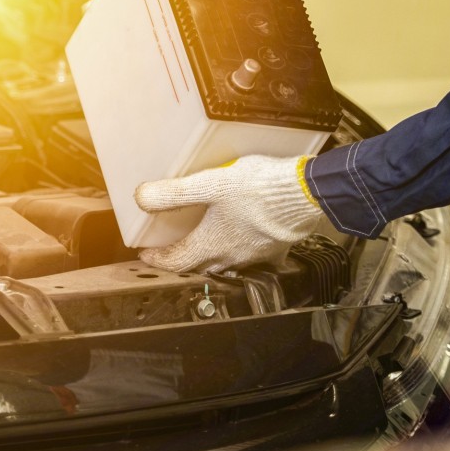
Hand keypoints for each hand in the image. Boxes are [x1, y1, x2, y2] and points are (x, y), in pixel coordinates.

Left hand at [134, 155, 326, 272]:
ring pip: (226, 264)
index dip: (158, 259)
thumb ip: (173, 193)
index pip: (177, 261)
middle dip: (182, 259)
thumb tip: (142, 198)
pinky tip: (243, 240)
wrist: (307, 193)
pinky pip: (254, 258)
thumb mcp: (209, 184)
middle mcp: (233, 256)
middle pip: (200, 266)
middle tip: (171, 249)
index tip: (147, 255)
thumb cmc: (260, 190)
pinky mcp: (276, 249)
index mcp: (212, 244)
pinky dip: (241, 252)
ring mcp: (257, 255)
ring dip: (211, 258)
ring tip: (203, 243)